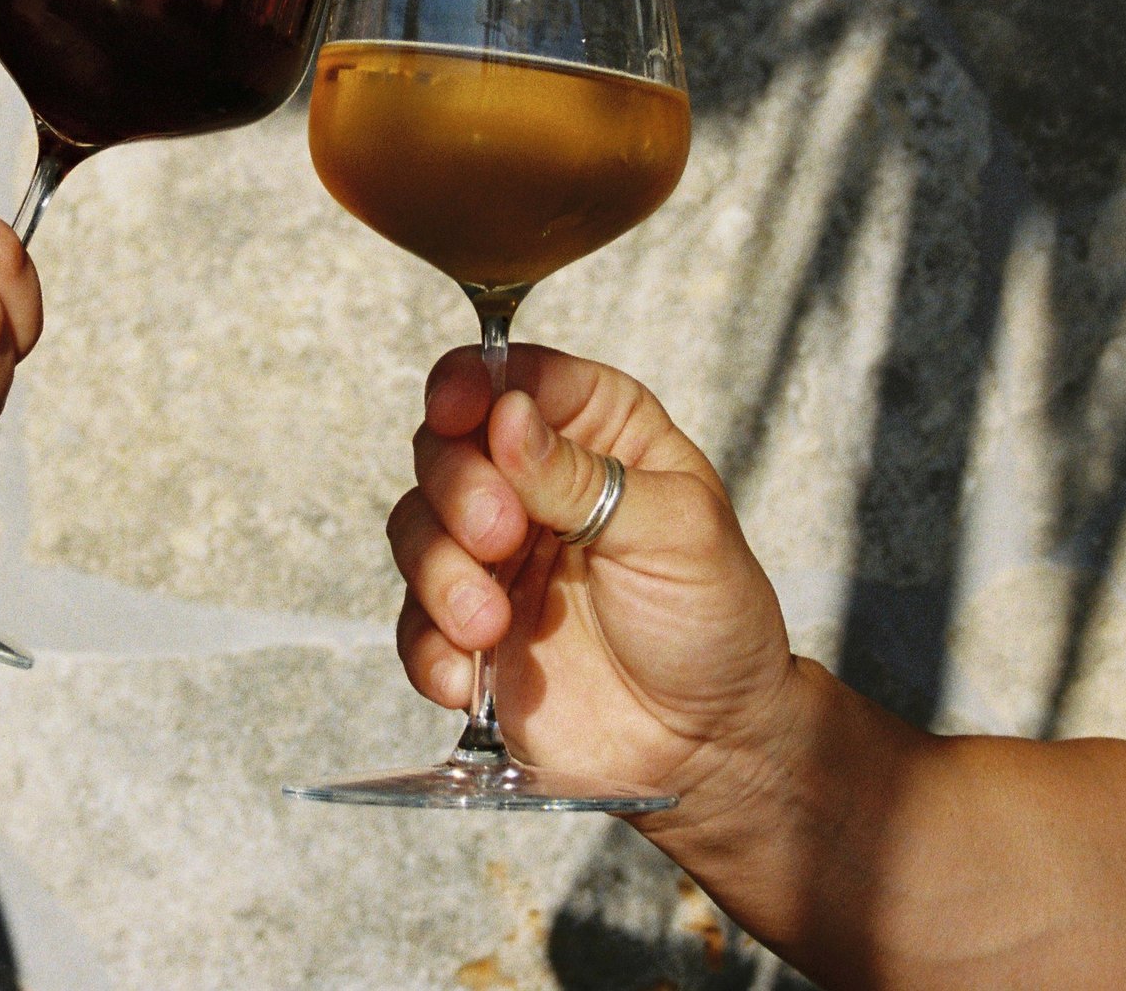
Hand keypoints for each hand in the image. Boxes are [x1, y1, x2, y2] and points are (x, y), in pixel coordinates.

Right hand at [390, 344, 797, 802]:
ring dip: (440, 573)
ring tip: (489, 625)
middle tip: (499, 537)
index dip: (472, 384)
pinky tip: (468, 675)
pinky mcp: (466, 632)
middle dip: (459, 489)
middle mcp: (533, 484)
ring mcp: (493, 558)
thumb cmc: (714, 623)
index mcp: (596, 433)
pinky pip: (411, 622)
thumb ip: (582, 475)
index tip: (457, 410)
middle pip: (445, 445)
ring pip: (416, 528)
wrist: (707, 749)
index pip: (514, 378)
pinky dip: (429, 646)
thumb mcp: (673, 531)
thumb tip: (507, 414)